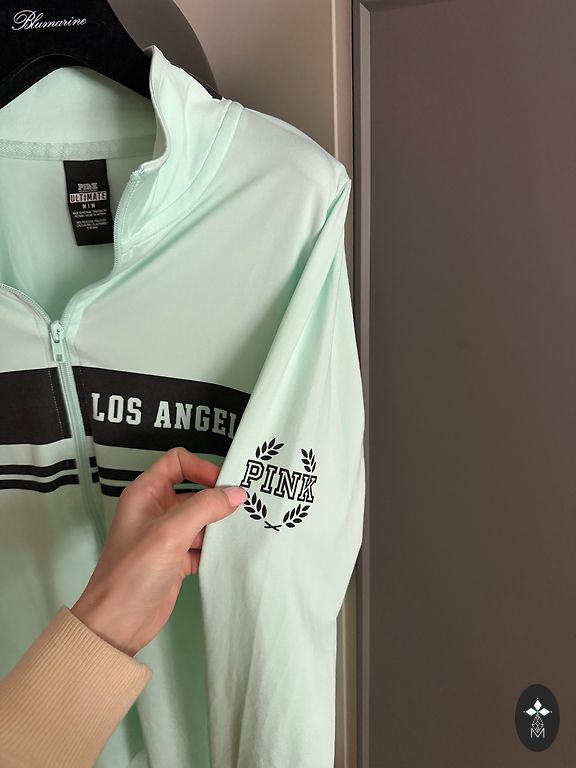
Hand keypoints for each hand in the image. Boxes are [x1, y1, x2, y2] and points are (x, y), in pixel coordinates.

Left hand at [70, 446, 246, 656]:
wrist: (117, 623)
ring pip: (202, 518)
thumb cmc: (132, 572)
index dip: (202, 467)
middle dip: (218, 497)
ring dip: (221, 524)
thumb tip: (237, 494)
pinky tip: (232, 551)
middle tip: (245, 506)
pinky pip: (203, 543)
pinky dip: (217, 547)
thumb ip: (205, 508)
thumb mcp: (170, 532)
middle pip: (195, 490)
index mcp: (146, 493)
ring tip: (244, 529)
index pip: (178, 462)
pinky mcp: (176, 558)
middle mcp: (156, 510)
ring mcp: (167, 535)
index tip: (224, 485)